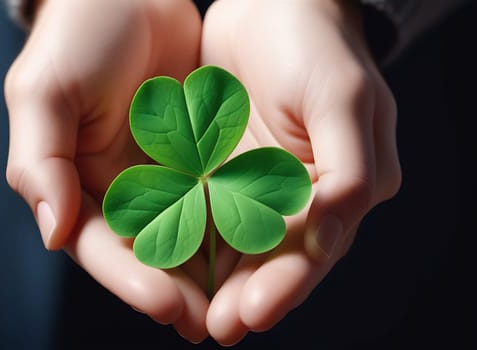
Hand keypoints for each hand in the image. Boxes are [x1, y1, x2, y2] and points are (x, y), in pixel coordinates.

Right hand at [4, 0, 208, 341]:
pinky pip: (217, 197)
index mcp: (78, 185)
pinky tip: (257, 250)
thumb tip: (51, 233)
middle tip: (213, 323)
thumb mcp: (44, 92)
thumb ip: (39, 163)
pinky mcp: (198, 158)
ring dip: (211, 272)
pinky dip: (233, 226)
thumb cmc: (77, 36)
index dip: (133, 279)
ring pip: (188, 235)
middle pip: (150, 254)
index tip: (168, 303)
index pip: (103, 246)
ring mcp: (163, 176)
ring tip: (240, 304)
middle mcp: (122, 190)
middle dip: (179, 291)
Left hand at [201, 0, 401, 344]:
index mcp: (341, 185)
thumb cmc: (316, 46)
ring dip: (214, 278)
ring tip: (190, 313)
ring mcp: (259, 183)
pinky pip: (204, 209)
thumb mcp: (343, 100)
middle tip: (217, 327)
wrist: (270, 3)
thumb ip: (350, 174)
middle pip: (274, 255)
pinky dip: (189, 237)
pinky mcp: (223, 168)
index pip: (316, 248)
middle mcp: (301, 193)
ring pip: (236, 242)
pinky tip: (169, 262)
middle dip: (246, 293)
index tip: (253, 313)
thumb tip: (329, 240)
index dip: (287, 284)